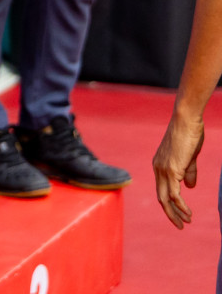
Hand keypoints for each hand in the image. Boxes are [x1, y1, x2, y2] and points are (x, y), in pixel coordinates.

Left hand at [154, 111, 204, 228]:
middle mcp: (157, 168)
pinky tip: (188, 213)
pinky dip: (180, 205)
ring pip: (165, 198)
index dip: (170, 204)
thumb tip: (189, 187)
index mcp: (159, 165)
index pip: (161, 189)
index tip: (180, 214)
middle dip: (170, 213)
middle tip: (181, 225)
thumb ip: (188, 172)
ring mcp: (163, 169)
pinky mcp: (171, 169)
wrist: (186, 121)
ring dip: (176, 212)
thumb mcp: (189, 157)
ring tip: (186, 222)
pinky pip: (173, 193)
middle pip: (160, 197)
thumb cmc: (189, 135)